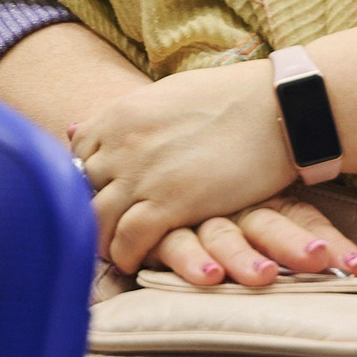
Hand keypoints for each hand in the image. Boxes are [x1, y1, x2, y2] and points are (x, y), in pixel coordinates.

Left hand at [73, 61, 298, 271]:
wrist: (279, 107)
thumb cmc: (231, 98)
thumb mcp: (166, 95)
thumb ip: (124, 118)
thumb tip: (77, 129)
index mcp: (121, 114)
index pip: (76, 154)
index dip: (87, 177)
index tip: (102, 193)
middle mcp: (122, 144)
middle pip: (81, 189)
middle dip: (89, 210)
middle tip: (106, 228)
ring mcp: (143, 174)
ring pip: (97, 220)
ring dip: (104, 239)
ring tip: (119, 249)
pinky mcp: (169, 204)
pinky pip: (129, 242)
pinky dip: (127, 257)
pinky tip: (138, 262)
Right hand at [146, 193, 356, 287]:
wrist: (153, 150)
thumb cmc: (213, 186)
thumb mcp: (256, 197)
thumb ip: (298, 224)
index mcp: (262, 198)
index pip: (302, 217)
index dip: (328, 238)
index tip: (356, 264)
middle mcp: (234, 207)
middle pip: (268, 225)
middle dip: (293, 245)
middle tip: (318, 260)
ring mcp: (199, 217)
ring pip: (224, 237)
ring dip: (243, 258)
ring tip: (265, 277)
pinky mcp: (163, 231)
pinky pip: (176, 246)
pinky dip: (191, 262)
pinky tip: (207, 277)